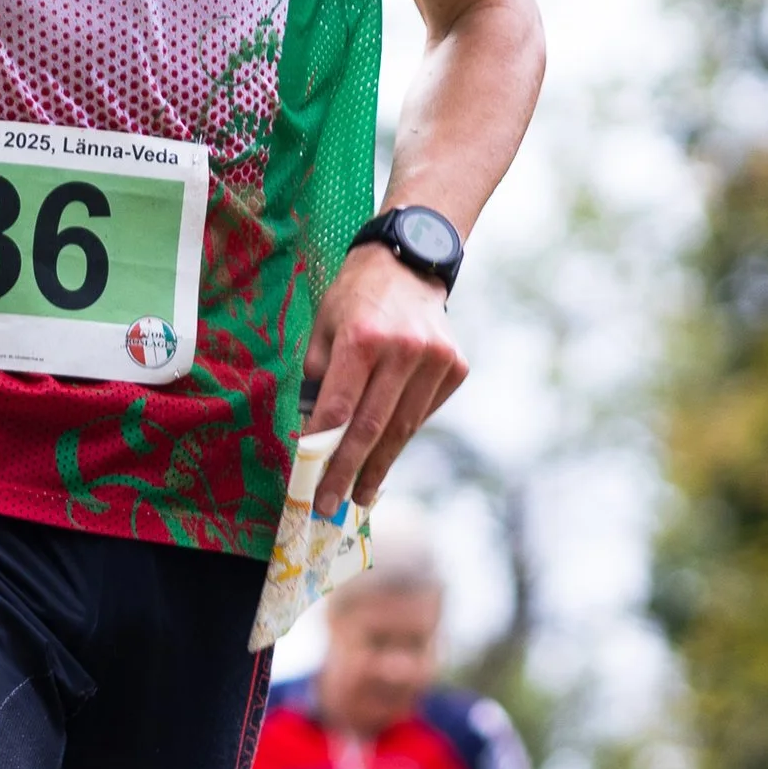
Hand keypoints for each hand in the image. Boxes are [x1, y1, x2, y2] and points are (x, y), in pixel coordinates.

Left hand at [298, 242, 468, 512]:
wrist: (410, 263)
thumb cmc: (355, 298)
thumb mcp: (323, 327)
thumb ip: (318, 378)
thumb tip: (314, 434)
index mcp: (362, 337)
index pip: (339, 407)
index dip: (322, 448)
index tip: (310, 480)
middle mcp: (404, 349)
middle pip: (373, 426)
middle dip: (349, 471)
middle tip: (332, 505)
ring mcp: (436, 359)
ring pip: (403, 427)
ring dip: (380, 465)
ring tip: (360, 494)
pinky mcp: (456, 367)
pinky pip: (424, 412)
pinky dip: (403, 434)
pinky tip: (386, 454)